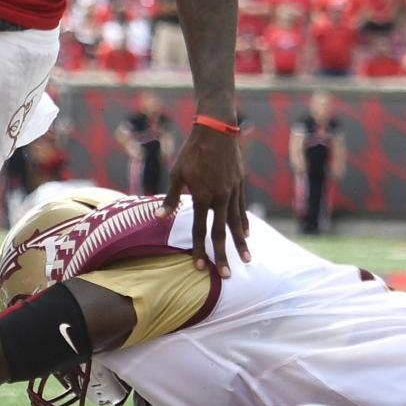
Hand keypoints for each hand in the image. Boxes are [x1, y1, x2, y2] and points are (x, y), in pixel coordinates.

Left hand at [164, 125, 247, 276]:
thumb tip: (158, 218)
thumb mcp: (177, 174)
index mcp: (203, 196)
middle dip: (223, 255)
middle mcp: (220, 197)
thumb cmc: (192, 152)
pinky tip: (247, 234)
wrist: (216, 130)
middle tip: (226, 275)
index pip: (200, 229)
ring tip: (246, 260)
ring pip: (237, 223)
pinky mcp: (240, 184)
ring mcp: (233, 191)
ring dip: (241, 243)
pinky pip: (242, 208)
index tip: (199, 267)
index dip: (199, 250)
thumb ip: (171, 199)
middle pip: (221, 232)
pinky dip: (244, 223)